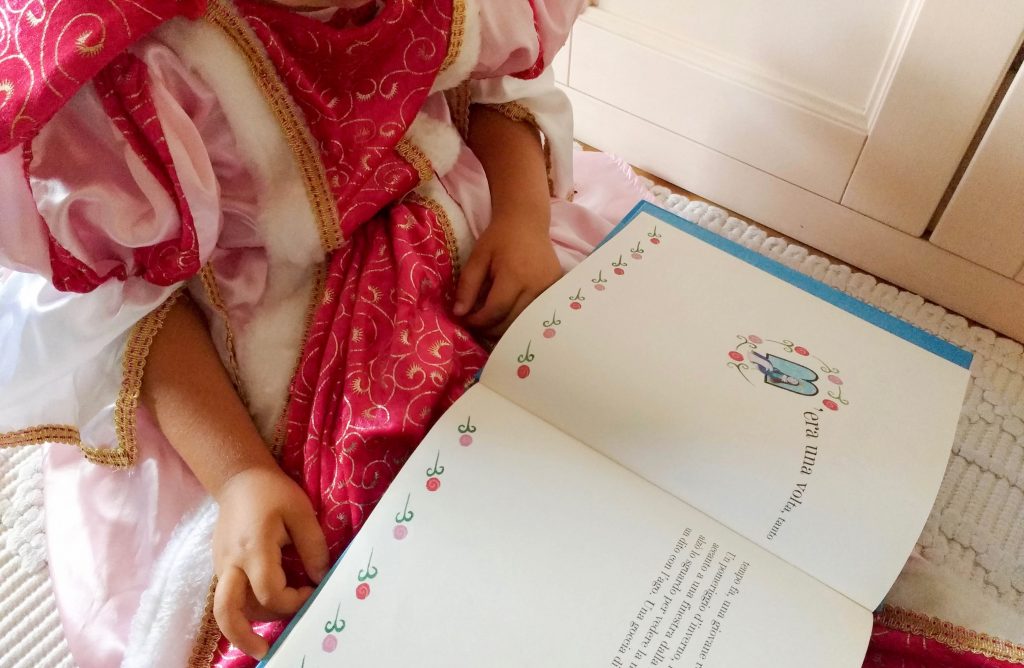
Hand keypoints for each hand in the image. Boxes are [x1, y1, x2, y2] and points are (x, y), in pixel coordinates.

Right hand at [212, 466, 329, 658]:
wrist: (239, 479)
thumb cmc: (273, 493)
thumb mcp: (301, 512)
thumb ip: (313, 547)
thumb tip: (321, 578)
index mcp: (253, 549)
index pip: (270, 592)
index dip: (294, 601)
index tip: (312, 590)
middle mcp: (231, 564)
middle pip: (227, 612)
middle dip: (244, 637)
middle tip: (265, 652)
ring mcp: (221, 567)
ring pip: (230, 607)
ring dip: (252, 619)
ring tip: (280, 617)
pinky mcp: (220, 567)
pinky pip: (230, 595)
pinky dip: (247, 605)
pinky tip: (268, 603)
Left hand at [454, 211, 562, 337]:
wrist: (527, 221)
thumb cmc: (499, 238)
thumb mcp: (477, 257)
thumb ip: (467, 286)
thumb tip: (459, 314)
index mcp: (514, 275)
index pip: (495, 310)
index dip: (478, 320)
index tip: (466, 320)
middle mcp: (536, 285)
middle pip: (512, 321)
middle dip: (490, 328)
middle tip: (477, 324)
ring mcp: (550, 288)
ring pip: (526, 321)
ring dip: (506, 327)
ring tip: (491, 322)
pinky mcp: (556, 289)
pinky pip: (537, 313)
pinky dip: (521, 319)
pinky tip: (509, 315)